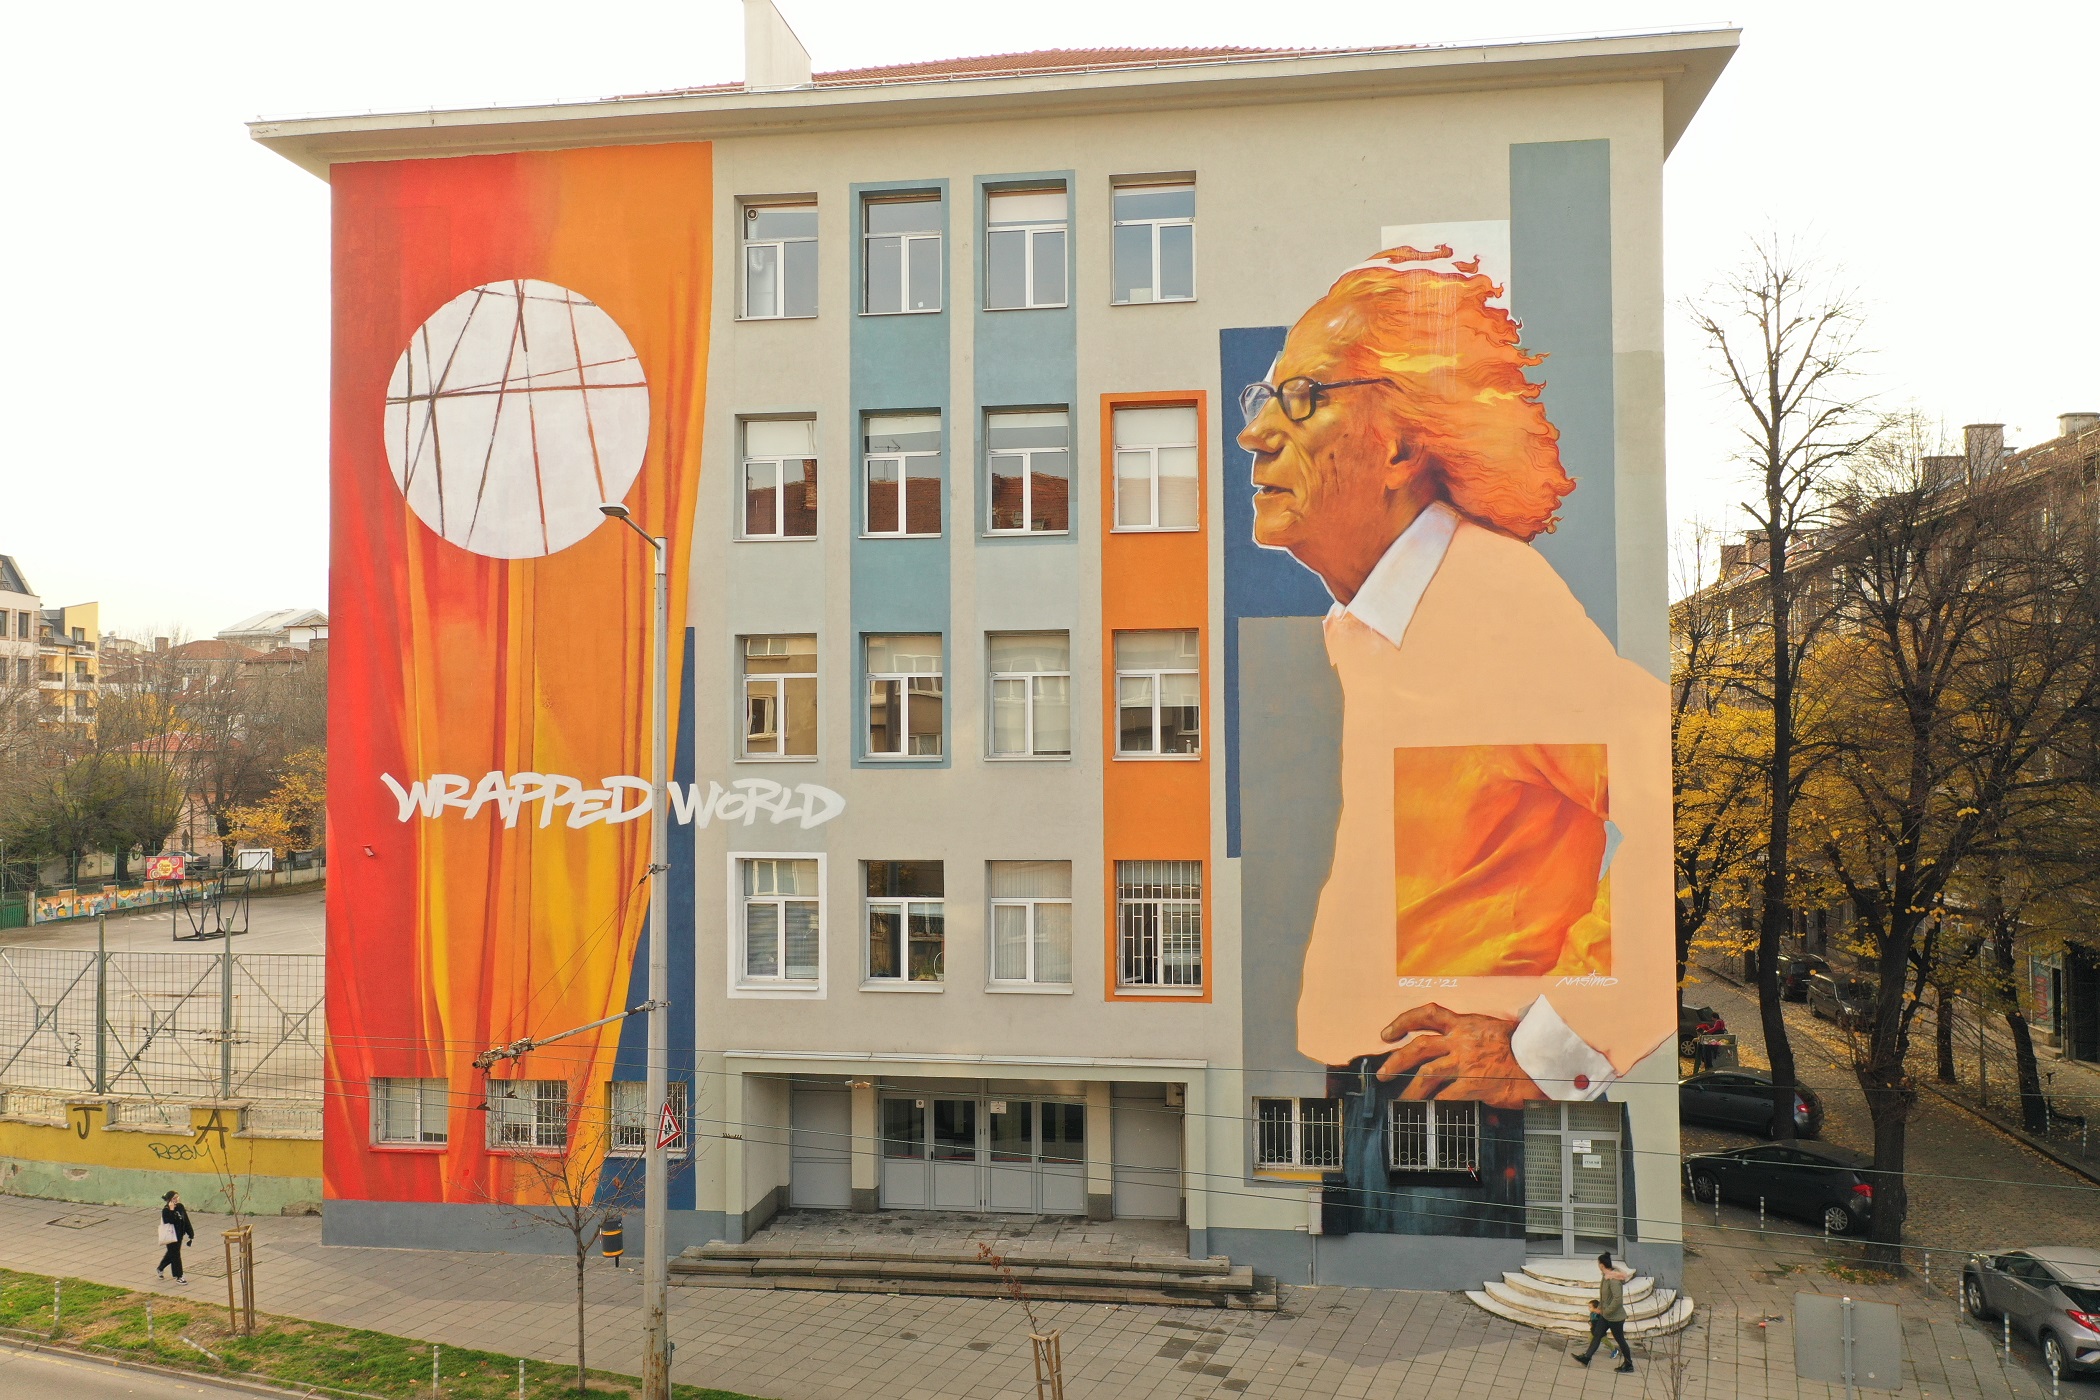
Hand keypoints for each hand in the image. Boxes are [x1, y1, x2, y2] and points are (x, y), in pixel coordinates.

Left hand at [1377, 1003, 1543, 1106]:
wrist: (1544, 1063)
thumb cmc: (1522, 1049)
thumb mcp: (1494, 1030)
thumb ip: (1471, 1035)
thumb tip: (1452, 1045)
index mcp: (1466, 1023)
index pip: (1427, 1014)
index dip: (1403, 1021)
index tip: (1387, 1033)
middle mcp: (1462, 1040)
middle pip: (1419, 1047)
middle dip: (1396, 1061)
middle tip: (1382, 1074)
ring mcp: (1467, 1062)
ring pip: (1427, 1074)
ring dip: (1411, 1090)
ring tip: (1401, 1101)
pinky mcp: (1475, 1083)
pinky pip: (1446, 1097)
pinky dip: (1434, 1107)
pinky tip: (1427, 1114)